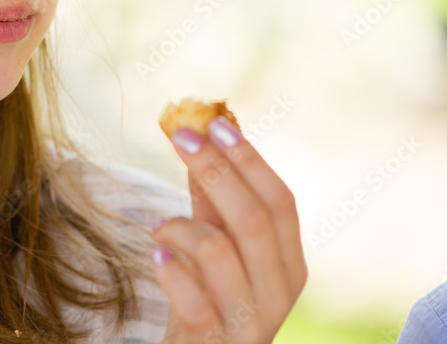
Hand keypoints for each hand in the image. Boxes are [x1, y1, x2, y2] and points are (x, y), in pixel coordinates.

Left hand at [151, 116, 306, 342]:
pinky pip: (193, 300)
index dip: (249, 159)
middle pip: (254, 218)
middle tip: (180, 137)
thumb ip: (211, 201)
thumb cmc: (206, 300)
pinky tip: (157, 254)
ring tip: (158, 224)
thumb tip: (200, 135)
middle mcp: (279, 291)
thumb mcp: (214, 247)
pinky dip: (171, 271)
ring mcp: (249, 321)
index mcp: (289, 263)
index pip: (281, 201)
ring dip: (183, 225)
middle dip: (216, 170)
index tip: (215, 124)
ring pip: (221, 252)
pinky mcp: (215, 341)